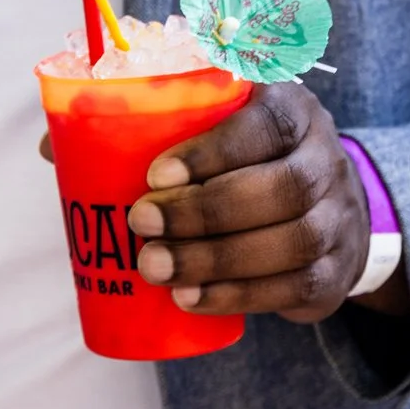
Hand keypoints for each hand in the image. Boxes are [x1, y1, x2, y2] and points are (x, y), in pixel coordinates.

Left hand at [125, 83, 396, 322]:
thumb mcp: (230, 121)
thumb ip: (173, 121)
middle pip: (283, 187)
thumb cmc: (255, 159)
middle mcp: (327, 160)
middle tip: (142, 222)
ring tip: (155, 266)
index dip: (214, 150)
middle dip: (205, 211)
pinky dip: (237, 295)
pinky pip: (293, 287)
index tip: (155, 174)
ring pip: (292, 242)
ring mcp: (339, 219)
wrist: (330, 208)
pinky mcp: (335, 273)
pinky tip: (190, 297)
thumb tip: (70, 143)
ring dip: (215, 259)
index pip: (267, 124)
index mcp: (297, 111)